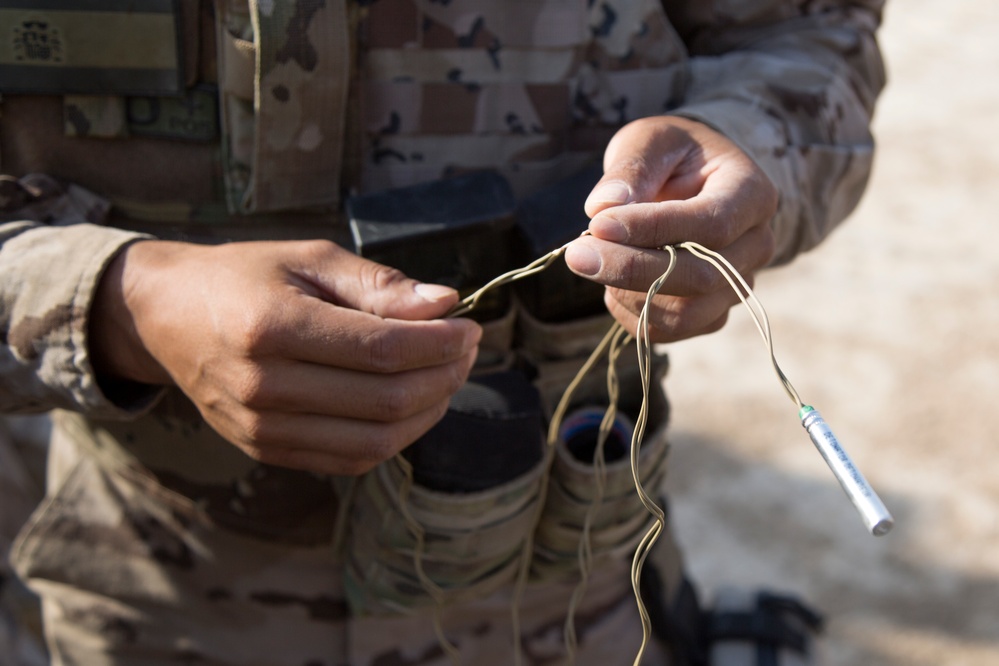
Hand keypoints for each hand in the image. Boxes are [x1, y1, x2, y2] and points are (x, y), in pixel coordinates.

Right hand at [90, 239, 480, 474]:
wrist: (166, 318)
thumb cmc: (243, 277)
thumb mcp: (308, 259)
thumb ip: (377, 284)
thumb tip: (445, 304)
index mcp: (271, 327)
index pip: (383, 350)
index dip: (441, 343)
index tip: (469, 326)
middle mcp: (263, 386)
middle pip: (385, 401)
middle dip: (444, 376)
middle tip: (465, 348)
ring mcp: (261, 429)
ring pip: (375, 442)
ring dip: (428, 411)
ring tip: (445, 375)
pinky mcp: (265, 452)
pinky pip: (349, 460)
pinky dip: (394, 437)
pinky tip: (410, 403)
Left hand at [564, 116, 777, 341]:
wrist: (690, 181)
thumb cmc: (671, 155)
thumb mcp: (651, 140)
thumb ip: (631, 167)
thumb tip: (602, 207)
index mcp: (752, 193)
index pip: (710, 224)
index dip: (653, 229)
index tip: (599, 225)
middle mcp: (755, 245)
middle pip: (701, 276)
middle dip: (631, 269)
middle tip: (577, 253)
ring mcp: (738, 284)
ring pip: (686, 314)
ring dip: (628, 294)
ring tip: (595, 261)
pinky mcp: (713, 312)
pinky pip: (671, 331)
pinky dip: (632, 314)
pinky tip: (611, 285)